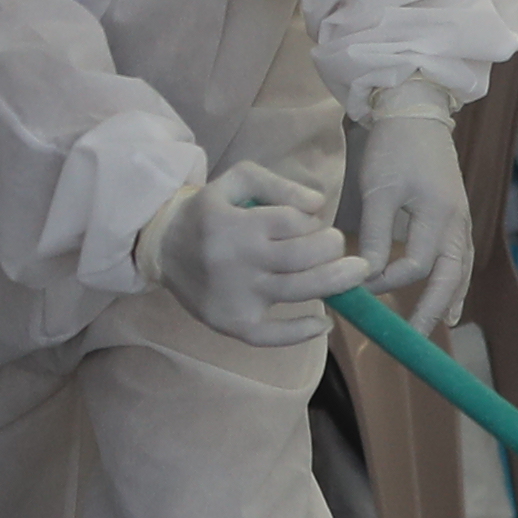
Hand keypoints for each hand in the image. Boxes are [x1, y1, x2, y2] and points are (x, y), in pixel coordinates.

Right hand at [137, 164, 355, 346]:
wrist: (161, 247)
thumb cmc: (206, 212)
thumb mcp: (235, 181)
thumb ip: (278, 185)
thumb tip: (318, 204)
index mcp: (238, 225)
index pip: (295, 223)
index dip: (312, 221)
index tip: (309, 223)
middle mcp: (238, 262)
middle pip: (304, 257)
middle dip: (332, 248)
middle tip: (336, 245)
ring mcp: (237, 296)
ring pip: (299, 291)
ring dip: (336, 282)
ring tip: (356, 273)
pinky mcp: (233, 323)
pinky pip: (272, 335)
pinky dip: (301, 332)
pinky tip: (323, 324)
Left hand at [346, 95, 472, 336]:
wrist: (415, 111)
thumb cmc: (393, 147)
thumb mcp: (378, 189)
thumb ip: (376, 235)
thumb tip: (367, 275)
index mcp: (439, 214)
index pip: (417, 264)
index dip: (390, 280)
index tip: (361, 284)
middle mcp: (457, 221)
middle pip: (451, 276)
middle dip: (433, 309)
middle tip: (416, 338)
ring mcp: (460, 218)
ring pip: (460, 268)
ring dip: (449, 297)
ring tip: (440, 325)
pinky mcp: (455, 213)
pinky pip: (460, 255)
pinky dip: (455, 279)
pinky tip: (450, 297)